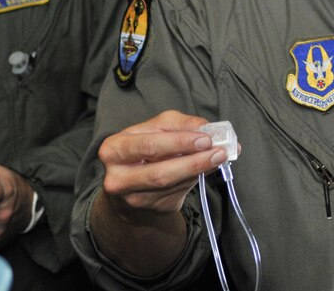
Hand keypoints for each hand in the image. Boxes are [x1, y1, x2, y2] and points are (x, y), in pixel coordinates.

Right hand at [96, 110, 224, 223]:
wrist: (132, 180)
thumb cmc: (145, 147)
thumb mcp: (157, 127)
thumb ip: (181, 124)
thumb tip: (209, 129)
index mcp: (114, 150)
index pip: (149, 146)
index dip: (179, 143)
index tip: (206, 139)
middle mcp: (118, 179)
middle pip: (159, 173)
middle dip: (193, 162)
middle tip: (218, 152)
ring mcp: (132, 199)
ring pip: (171, 186)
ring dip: (199, 171)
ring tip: (219, 158)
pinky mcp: (150, 209)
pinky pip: (178, 193)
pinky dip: (195, 178)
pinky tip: (206, 168)